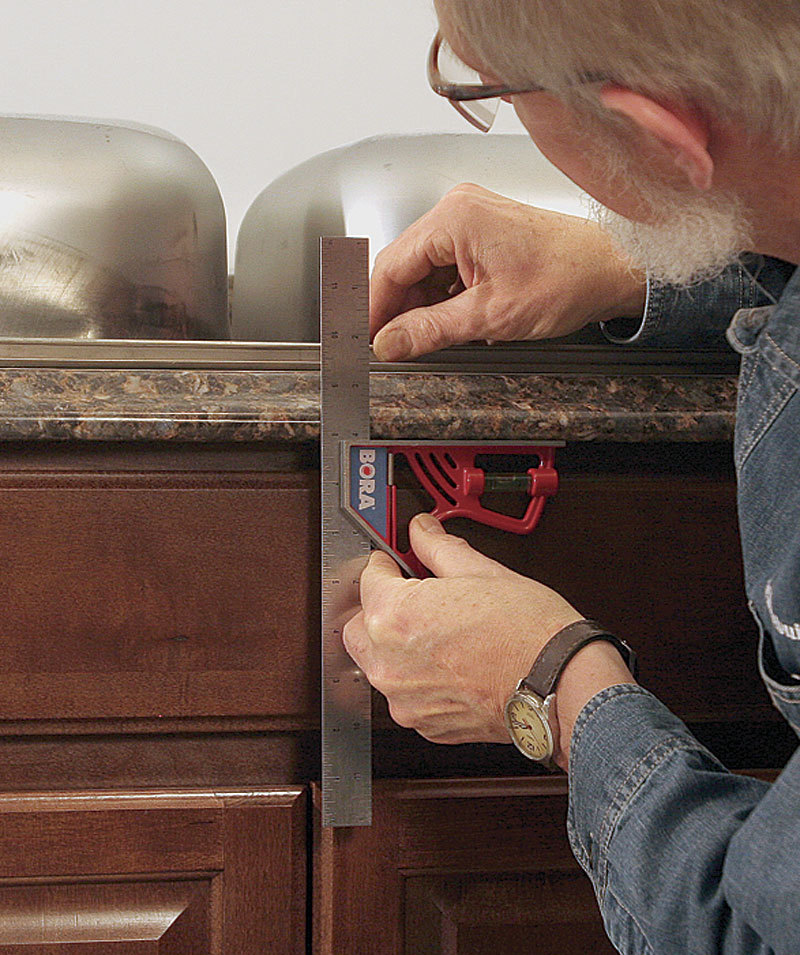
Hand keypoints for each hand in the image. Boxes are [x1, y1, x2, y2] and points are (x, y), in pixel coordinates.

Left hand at [343, 514, 584, 745]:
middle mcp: (390, 662)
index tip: (397, 560)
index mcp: (395, 616)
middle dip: (380, 608)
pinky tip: (451, 662)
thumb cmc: (528, 633)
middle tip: (414, 596)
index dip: (386, 564)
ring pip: (379, 664)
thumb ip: (438, 548)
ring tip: (440, 632)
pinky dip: (418, 679)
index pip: (369, 578)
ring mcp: (405, 700)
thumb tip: (423, 531)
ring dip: (396, 646)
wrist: (560, 685)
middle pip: (361, 626)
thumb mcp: (481, 571)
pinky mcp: (424, 724)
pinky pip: (405, 695)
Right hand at [370, 183, 645, 360]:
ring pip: (424, 271)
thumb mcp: (490, 316)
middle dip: (400, 310)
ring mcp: (471, 220)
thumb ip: (430, 330)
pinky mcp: (483, 234)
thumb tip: (389, 343)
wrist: (612, 268)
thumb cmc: (566, 279)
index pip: (390, 267)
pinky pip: (447, 268)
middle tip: (396, 348)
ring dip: (424, 307)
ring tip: (433, 339)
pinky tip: (453, 322)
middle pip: (404, 267)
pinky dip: (444, 298)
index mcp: (453, 219)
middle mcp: (458, 211)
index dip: (374, 309)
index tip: (366, 340)